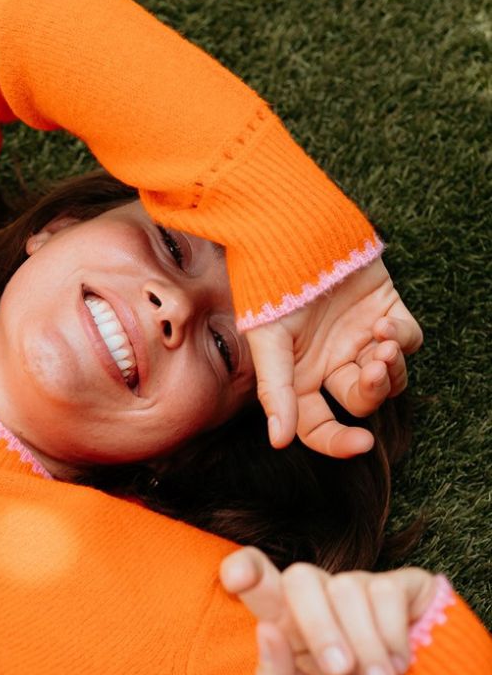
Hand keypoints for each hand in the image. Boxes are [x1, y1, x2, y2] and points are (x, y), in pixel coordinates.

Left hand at [220, 546, 438, 674]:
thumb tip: (264, 630)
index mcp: (286, 623)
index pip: (256, 579)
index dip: (244, 566)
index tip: (235, 578)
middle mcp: (320, 597)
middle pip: (301, 578)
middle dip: (318, 626)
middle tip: (338, 671)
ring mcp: (361, 587)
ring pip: (347, 587)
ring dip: (364, 644)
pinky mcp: (404, 585)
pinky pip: (387, 591)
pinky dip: (392, 635)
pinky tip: (400, 663)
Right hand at [246, 257, 422, 459]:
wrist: (292, 231)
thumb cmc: (270, 286)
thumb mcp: (266, 342)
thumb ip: (276, 392)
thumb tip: (279, 441)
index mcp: (300, 378)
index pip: (319, 426)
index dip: (339, 442)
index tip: (361, 444)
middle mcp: (332, 364)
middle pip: (362, 400)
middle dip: (371, 392)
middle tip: (371, 370)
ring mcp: (360, 338)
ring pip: (391, 375)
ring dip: (391, 370)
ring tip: (380, 346)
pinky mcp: (386, 310)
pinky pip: (408, 339)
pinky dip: (402, 337)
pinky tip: (382, 322)